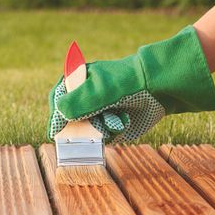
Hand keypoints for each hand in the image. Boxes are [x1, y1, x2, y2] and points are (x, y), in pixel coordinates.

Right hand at [47, 26, 214, 143]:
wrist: (159, 88)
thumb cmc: (126, 84)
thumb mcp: (98, 91)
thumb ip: (76, 102)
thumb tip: (59, 114)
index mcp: (77, 80)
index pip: (58, 100)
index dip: (56, 116)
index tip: (56, 133)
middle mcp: (86, 95)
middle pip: (71, 118)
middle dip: (83, 126)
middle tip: (96, 126)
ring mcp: (99, 109)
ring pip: (87, 129)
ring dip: (100, 128)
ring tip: (117, 119)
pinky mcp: (111, 121)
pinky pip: (103, 134)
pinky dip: (112, 131)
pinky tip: (123, 120)